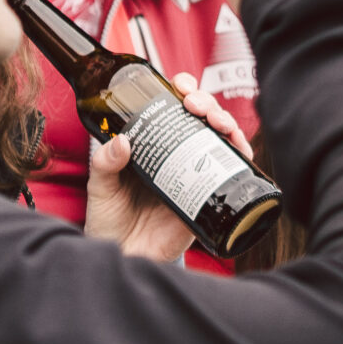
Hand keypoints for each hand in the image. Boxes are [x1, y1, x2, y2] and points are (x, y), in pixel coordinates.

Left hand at [84, 71, 252, 261]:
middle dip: (208, 103)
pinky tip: (239, 148)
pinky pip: (232, 172)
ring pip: (221, 139)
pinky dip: (242, 155)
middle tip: (197, 106)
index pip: (173, 109)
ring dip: (227, 122)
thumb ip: (105, 163)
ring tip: (218, 123)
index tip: (181, 86)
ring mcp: (195, 174)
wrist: (124, 256)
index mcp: (152, 146)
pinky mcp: (208, 197)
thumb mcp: (100, 187)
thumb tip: (122, 141)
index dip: (184, 91)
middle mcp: (177, 155)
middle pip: (202, 118)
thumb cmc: (109, 221)